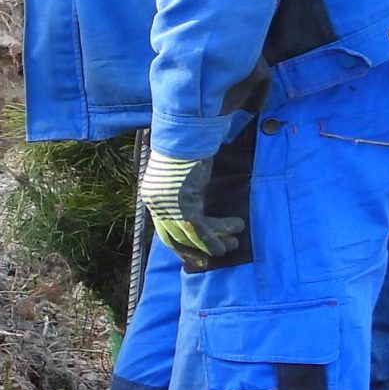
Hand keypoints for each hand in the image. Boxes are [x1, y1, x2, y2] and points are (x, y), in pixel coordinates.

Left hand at [139, 149, 241, 265]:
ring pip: (192, 237)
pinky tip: (234, 233)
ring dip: (215, 243)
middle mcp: (157, 205)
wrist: (187, 135)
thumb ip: (182, 194)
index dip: (181, 245)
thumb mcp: (180, 175)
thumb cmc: (187, 148)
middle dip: (195, 251)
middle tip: (215, 254)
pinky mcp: (184, 207)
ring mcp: (169, 208)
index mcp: (153, 197)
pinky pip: (202, 230)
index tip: (195, 253)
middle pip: (175, 239)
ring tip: (234, 244)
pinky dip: (218, 236)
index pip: (163, 231)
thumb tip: (196, 204)